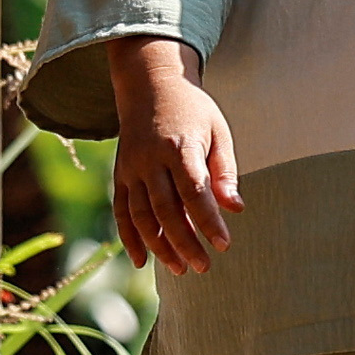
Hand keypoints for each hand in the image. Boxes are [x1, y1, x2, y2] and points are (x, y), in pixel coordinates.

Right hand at [107, 39, 238, 271]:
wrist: (149, 85)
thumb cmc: (193, 111)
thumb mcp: (218, 131)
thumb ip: (224, 171)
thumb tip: (235, 208)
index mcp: (180, 146)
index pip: (195, 191)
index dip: (208, 221)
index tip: (224, 245)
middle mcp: (151, 159)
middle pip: (166, 209)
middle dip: (184, 242)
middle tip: (203, 267)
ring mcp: (131, 168)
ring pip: (141, 215)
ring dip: (159, 246)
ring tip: (180, 269)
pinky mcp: (120, 174)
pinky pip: (121, 210)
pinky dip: (129, 237)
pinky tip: (142, 261)